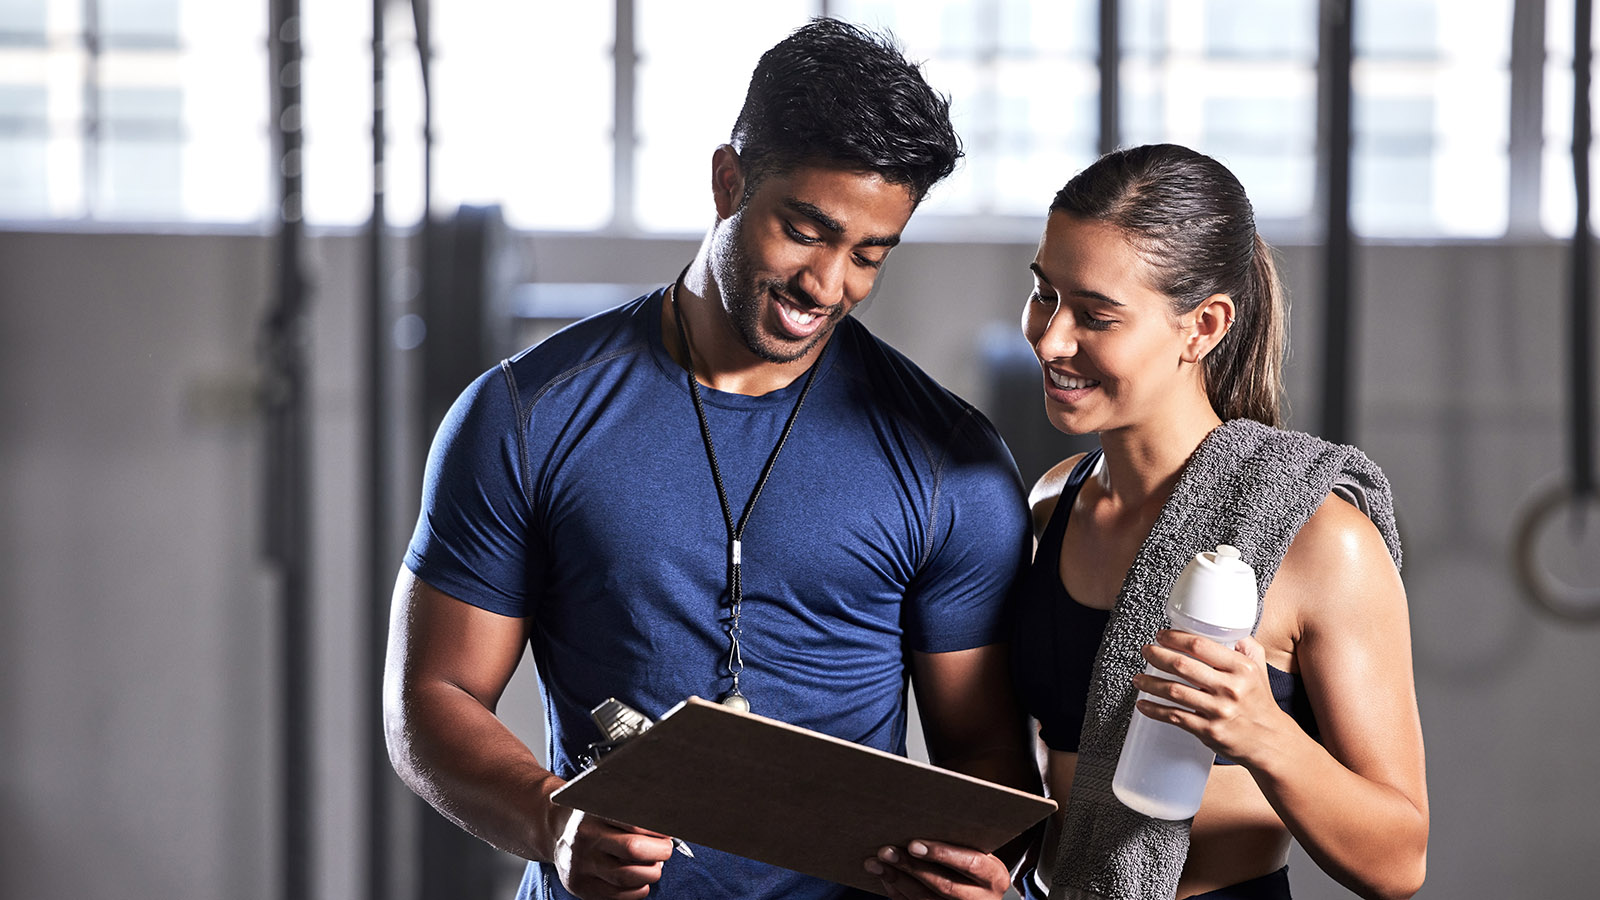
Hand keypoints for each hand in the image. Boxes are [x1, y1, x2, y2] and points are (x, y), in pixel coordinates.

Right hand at [552, 807, 676, 899]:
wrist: (555, 832)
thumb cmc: (592, 817)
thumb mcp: (605, 803)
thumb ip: (632, 810)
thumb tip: (667, 827)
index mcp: (594, 814)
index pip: (634, 823)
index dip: (658, 830)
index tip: (668, 832)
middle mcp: (585, 840)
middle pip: (633, 849)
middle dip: (659, 851)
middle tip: (666, 849)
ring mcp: (581, 866)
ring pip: (627, 877)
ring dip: (651, 873)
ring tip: (655, 865)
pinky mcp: (581, 887)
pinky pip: (617, 896)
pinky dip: (638, 891)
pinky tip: (641, 881)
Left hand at [863, 839, 1010, 899]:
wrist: (980, 894)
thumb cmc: (975, 862)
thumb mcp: (977, 850)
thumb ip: (958, 840)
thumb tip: (917, 817)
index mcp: (994, 876)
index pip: (969, 863)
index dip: (941, 854)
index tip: (913, 844)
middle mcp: (982, 899)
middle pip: (944, 885)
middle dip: (911, 867)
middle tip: (886, 851)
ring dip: (897, 880)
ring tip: (875, 863)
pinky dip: (897, 892)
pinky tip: (885, 877)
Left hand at [1131, 631, 1288, 766]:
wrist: (1269, 740)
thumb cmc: (1259, 701)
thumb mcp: (1259, 668)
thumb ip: (1245, 645)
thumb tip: (1226, 628)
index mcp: (1241, 668)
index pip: (1200, 645)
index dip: (1175, 638)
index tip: (1161, 635)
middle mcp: (1230, 688)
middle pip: (1182, 666)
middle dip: (1157, 656)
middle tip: (1146, 651)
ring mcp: (1218, 711)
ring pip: (1173, 691)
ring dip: (1150, 683)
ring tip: (1138, 678)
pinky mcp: (1208, 731)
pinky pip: (1174, 717)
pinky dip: (1154, 710)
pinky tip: (1143, 704)